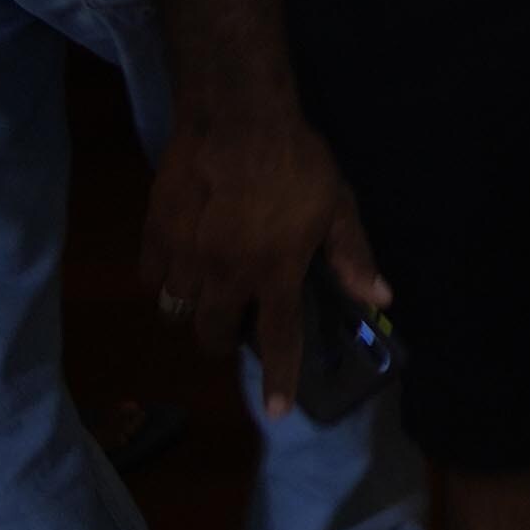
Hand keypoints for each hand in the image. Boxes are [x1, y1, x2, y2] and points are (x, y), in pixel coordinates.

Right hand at [147, 103, 389, 417]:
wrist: (237, 117)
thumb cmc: (297, 160)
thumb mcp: (338, 206)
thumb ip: (353, 257)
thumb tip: (380, 298)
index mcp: (276, 273)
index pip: (279, 340)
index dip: (277, 379)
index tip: (273, 411)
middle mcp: (228, 275)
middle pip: (214, 334)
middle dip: (223, 341)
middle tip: (236, 322)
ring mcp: (186, 256)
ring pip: (178, 308)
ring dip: (194, 307)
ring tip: (209, 288)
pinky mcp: (156, 233)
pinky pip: (150, 275)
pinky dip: (162, 278)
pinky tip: (177, 264)